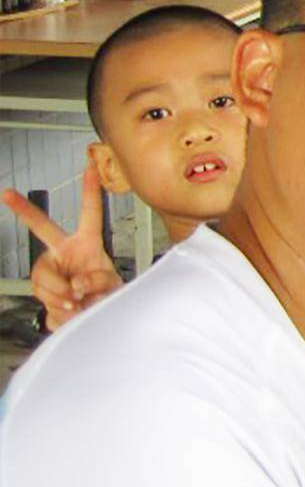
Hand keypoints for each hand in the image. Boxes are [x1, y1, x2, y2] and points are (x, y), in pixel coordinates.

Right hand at [3, 165, 122, 329]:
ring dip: (60, 293)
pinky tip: (70, 310)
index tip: (91, 168)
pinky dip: (59, 309)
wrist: (94, 318)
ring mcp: (52, 270)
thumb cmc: (106, 296)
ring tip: (78, 301)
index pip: (90, 214)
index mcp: (87, 244)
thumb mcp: (112, 285)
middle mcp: (66, 252)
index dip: (91, 191)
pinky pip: (44, 298)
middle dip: (25, 210)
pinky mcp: (43, 291)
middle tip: (8, 194)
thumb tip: (76, 286)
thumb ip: (98, 281)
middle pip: (43, 228)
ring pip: (42, 275)